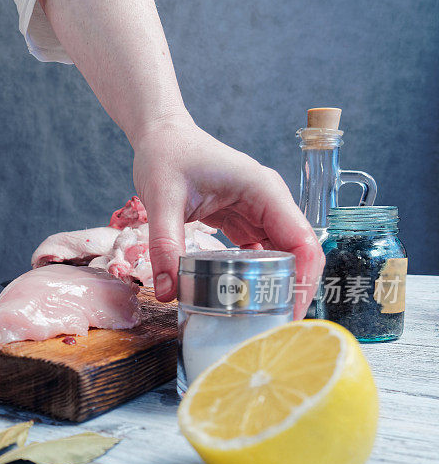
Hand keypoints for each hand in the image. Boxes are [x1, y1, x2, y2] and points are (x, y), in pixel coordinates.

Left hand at [131, 115, 324, 318]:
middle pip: (298, 253)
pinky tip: (243, 299)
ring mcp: (259, 211)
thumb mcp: (161, 198)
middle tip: (275, 328)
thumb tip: (168, 292)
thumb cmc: (166, 155)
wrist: (161, 136)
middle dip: (292, 290)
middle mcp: (269, 201)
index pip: (301, 239)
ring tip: (262, 320)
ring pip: (281, 255)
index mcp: (263, 190)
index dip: (303, 278)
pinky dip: (255, 276)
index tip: (291, 311)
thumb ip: (165, 244)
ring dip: (276, 286)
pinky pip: (259, 253)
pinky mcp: (244, 220)